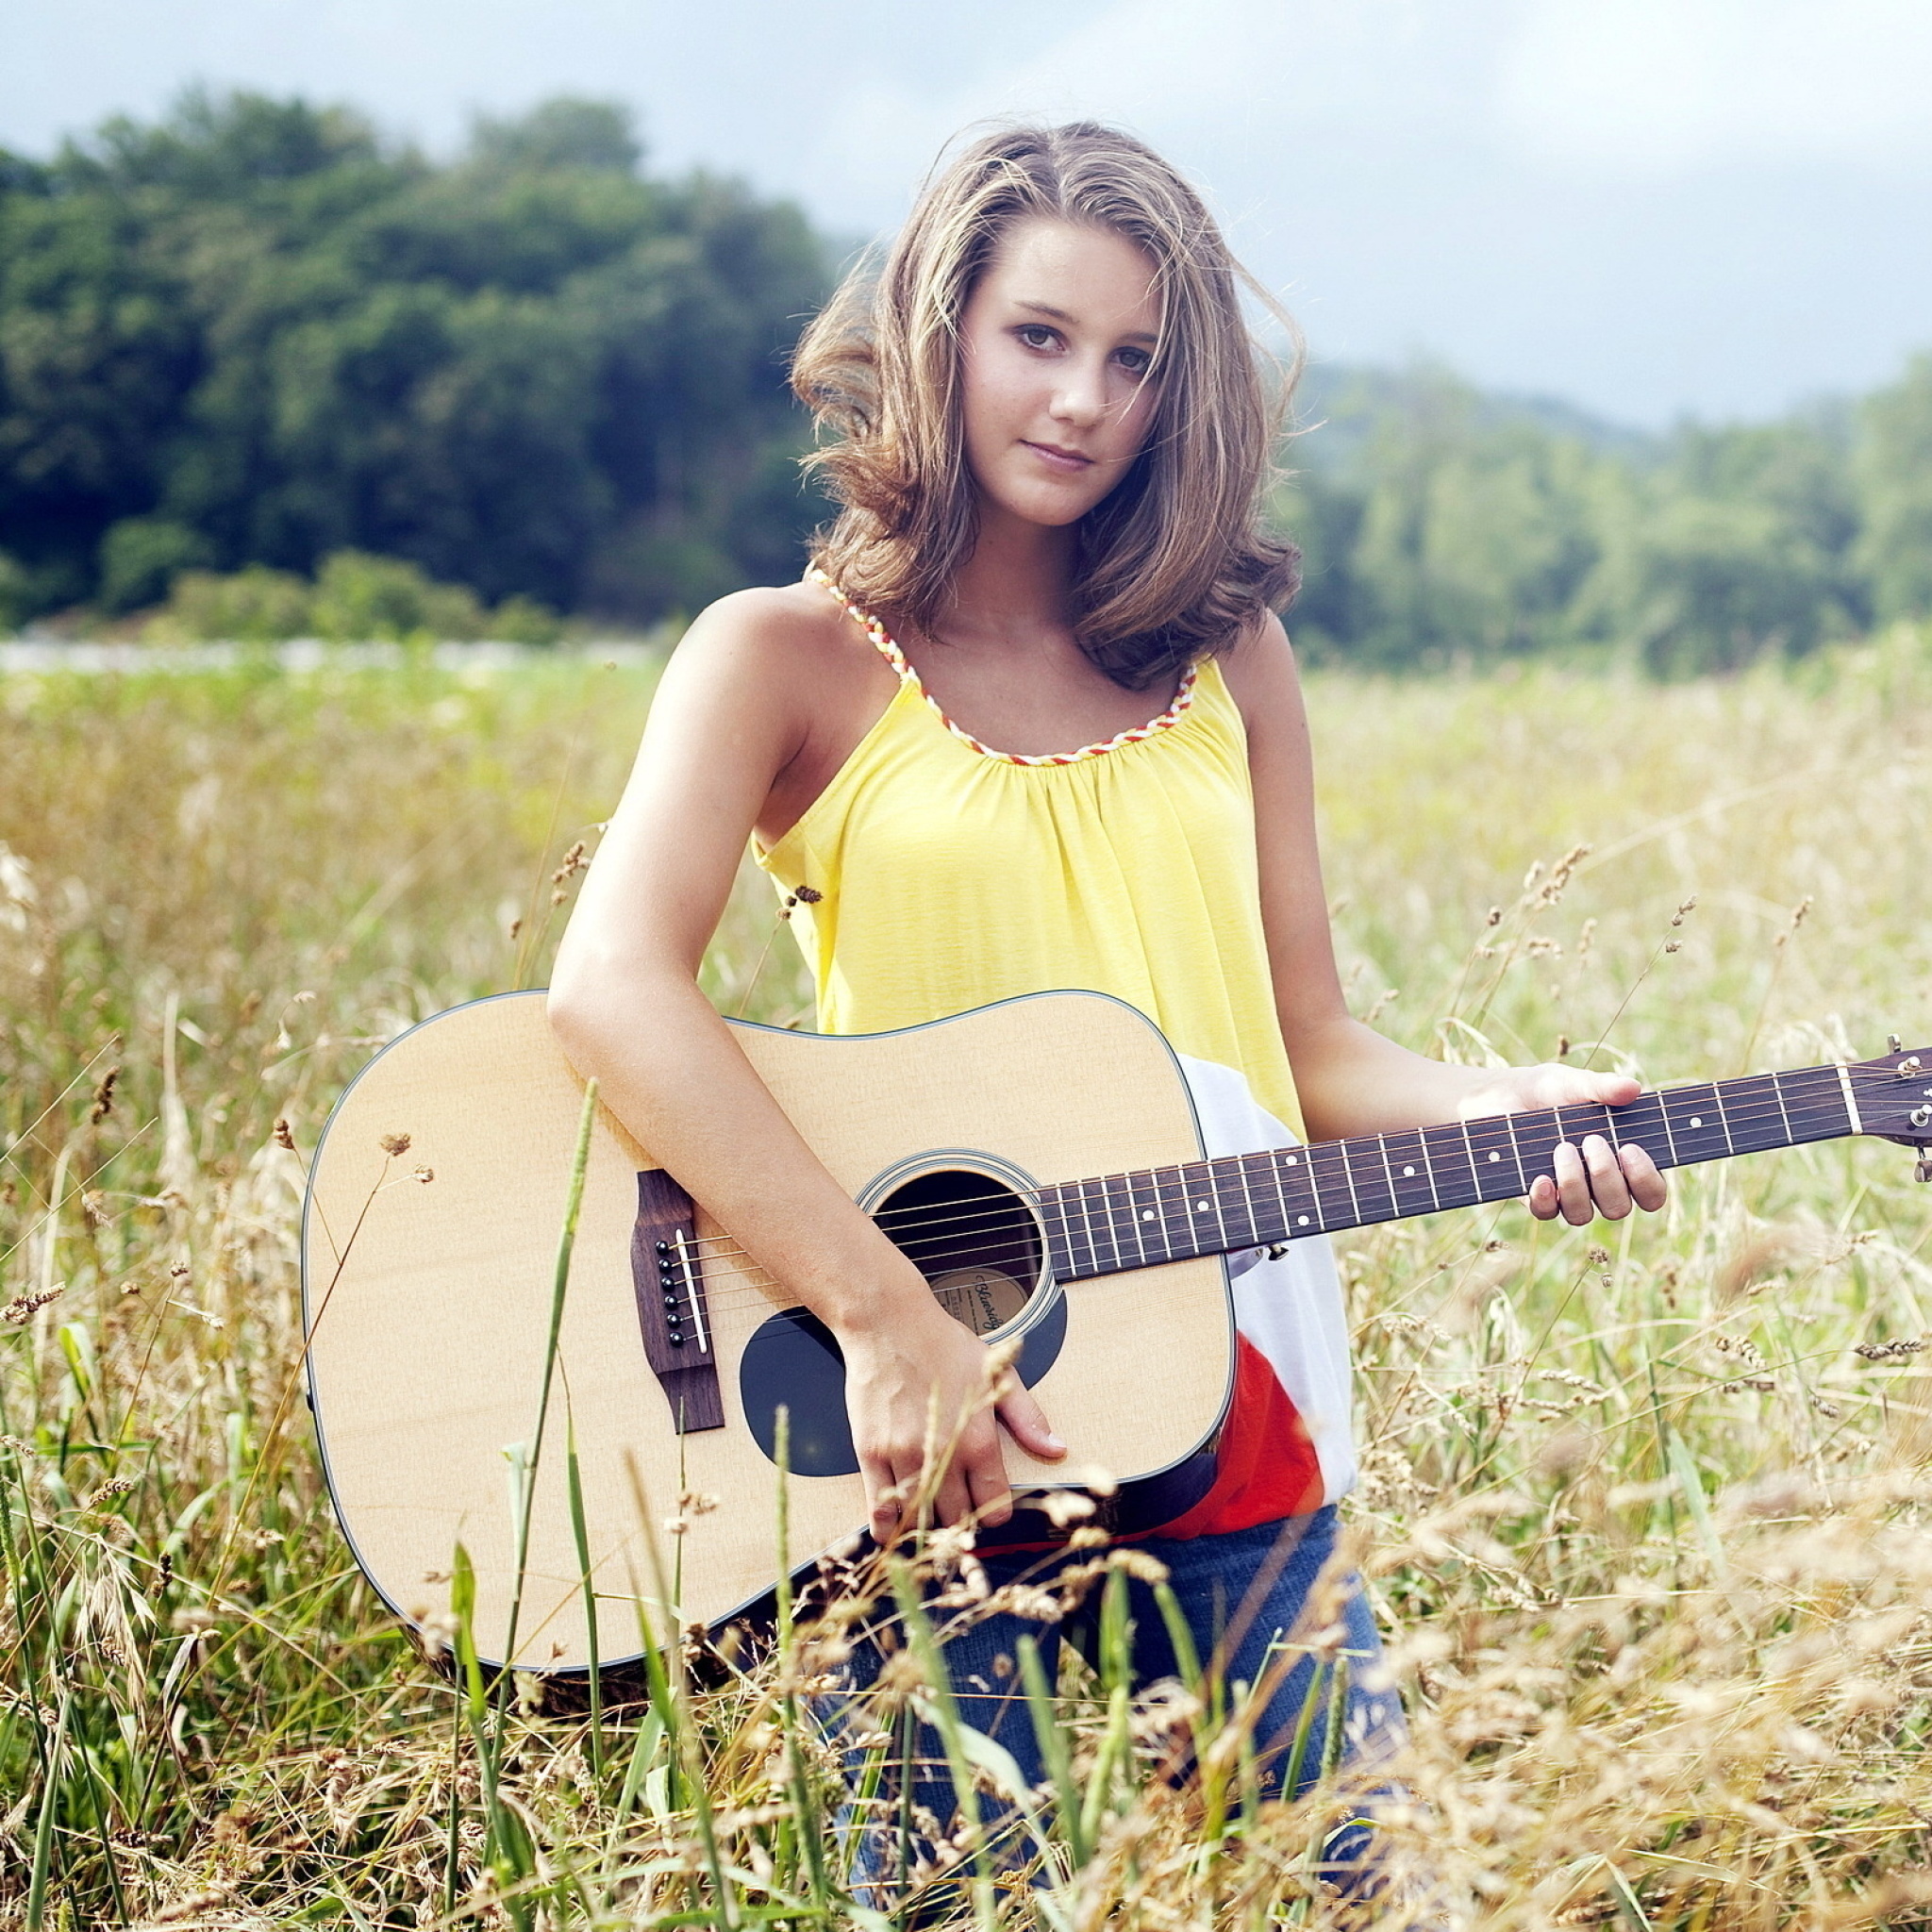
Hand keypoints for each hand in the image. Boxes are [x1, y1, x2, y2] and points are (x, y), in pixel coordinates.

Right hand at [838, 1293, 1065, 1540]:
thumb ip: (1028, 1419)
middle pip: (956, 1519)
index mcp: (979, 1441)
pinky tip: (893, 1528)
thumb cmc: (944, 1344)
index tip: (989, 1504)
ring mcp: (904, 1457)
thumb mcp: (999, 1373)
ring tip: (930, 1519)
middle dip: (961, 1522)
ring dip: (926, 1526)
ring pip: (918, 1517)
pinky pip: (878, 1507)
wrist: (890, 1324)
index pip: (994, 1506)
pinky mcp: (871, 1453)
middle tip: (958, 1512)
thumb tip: (1057, 1451)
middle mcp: (943, 1456)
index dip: (995, 1511)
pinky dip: (886, 1526)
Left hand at [1460, 1064, 1667, 1226]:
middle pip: (1619, 1208)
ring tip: (1562, 1147)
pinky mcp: (1534, 1196)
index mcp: (1621, 1162)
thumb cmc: (1547, 1090)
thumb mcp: (1574, 1082)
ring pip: (1582, 1215)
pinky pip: (1546, 1213)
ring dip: (1575, 1184)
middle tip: (1592, 1140)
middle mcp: (1597, 1185)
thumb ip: (1603, 1087)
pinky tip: (1540, 1177)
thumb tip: (1633, 1088)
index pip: (1650, 1193)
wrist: (1499, 1095)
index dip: (1647, 1181)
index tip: (1630, 1149)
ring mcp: (1565, 1195)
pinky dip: (1545, 1199)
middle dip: (1607, 1176)